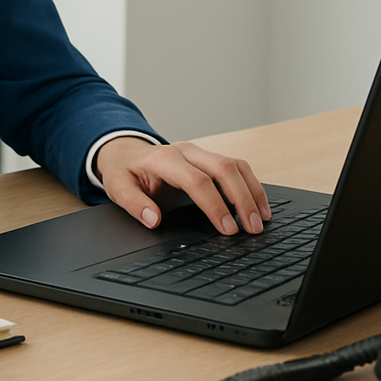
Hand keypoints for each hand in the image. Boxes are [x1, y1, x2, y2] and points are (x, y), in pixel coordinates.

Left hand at [94, 137, 270, 235]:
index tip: (227, 229)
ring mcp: (200, 153)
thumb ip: (134, 204)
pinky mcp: (209, 158)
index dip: (215, 205)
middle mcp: (187, 151)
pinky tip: (258, 204)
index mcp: (165, 159)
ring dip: (252, 192)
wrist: (126, 152)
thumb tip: (153, 219)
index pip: (197, 181)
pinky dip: (251, 185)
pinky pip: (237, 168)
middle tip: (253, 228)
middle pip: (224, 169)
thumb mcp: (118, 187)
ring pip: (235, 166)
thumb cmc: (125, 171)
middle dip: (242, 199)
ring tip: (262, 219)